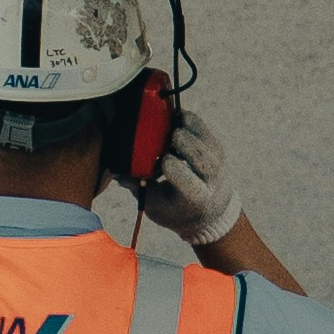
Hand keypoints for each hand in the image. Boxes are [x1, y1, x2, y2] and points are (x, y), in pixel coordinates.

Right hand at [146, 110, 242, 253]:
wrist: (210, 213)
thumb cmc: (176, 210)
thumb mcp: (156, 206)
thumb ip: (138, 187)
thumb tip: (116, 171)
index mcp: (194, 197)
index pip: (184, 176)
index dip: (170, 165)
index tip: (160, 162)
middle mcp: (210, 178)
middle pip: (199, 154)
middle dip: (181, 141)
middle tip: (167, 137)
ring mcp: (217, 161)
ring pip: (203, 138)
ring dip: (185, 127)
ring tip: (169, 126)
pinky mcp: (216, 148)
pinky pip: (204, 128)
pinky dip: (189, 121)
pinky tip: (176, 120)